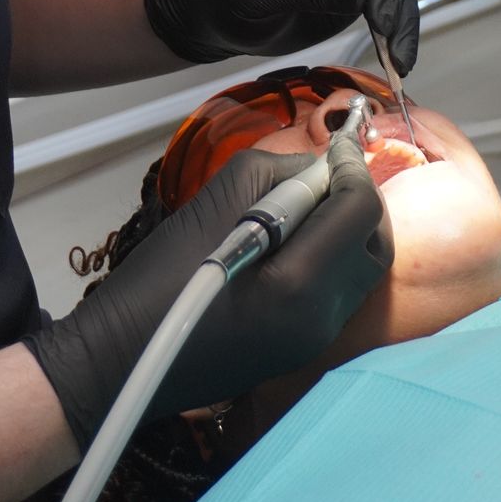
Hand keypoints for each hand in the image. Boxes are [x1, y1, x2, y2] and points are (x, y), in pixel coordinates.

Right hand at [25, 132, 392, 451]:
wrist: (126, 356)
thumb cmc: (163, 274)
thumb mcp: (221, 197)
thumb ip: (283, 171)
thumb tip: (320, 167)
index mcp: (300, 282)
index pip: (361, 209)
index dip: (352, 167)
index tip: (338, 144)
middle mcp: (321, 318)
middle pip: (374, 243)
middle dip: (359, 199)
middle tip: (328, 173)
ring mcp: (315, 341)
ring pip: (363, 269)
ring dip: (348, 228)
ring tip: (308, 204)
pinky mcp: (302, 350)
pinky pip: (340, 292)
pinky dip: (332, 257)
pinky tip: (295, 241)